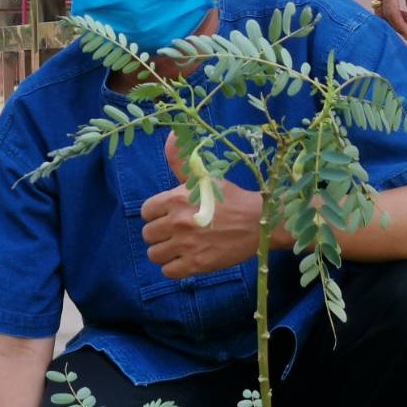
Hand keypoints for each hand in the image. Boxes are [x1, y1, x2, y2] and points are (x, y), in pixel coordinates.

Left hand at [141, 134, 265, 277]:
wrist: (261, 222)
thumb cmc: (232, 198)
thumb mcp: (205, 176)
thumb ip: (181, 160)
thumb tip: (171, 135)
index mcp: (176, 199)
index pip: (146, 211)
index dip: (155, 214)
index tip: (168, 215)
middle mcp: (177, 222)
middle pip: (148, 234)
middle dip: (159, 233)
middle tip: (176, 232)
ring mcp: (186, 245)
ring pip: (154, 254)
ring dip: (164, 252)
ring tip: (178, 247)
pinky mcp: (197, 265)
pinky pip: (168, 271)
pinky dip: (174, 267)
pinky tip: (186, 259)